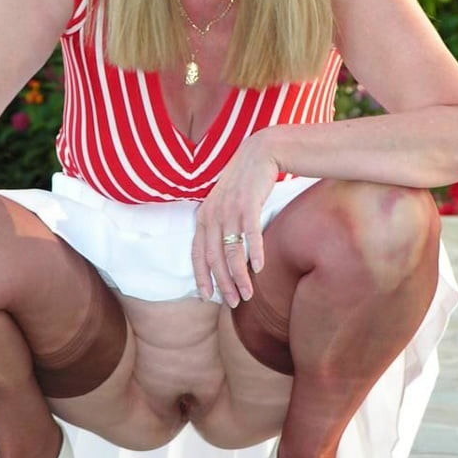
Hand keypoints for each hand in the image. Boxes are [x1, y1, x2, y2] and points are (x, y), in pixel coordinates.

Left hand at [192, 133, 279, 306]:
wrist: (259, 154)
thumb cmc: (243, 184)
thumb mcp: (223, 204)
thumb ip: (219, 226)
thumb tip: (222, 254)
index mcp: (203, 217)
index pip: (197, 254)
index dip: (201, 277)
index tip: (207, 297)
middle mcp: (213, 215)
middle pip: (214, 258)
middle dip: (222, 284)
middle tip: (233, 302)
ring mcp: (230, 210)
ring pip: (232, 251)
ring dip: (239, 276)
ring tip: (247, 294)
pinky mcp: (248, 204)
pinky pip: (250, 234)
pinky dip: (255, 253)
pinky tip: (260, 268)